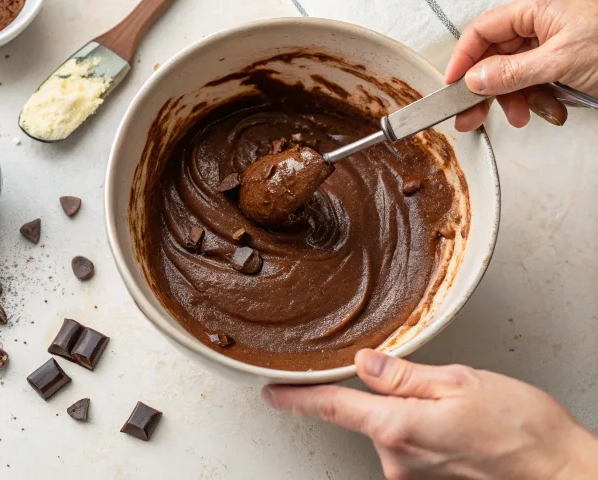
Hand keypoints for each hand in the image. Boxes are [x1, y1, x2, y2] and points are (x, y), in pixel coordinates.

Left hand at [262, 350, 597, 478]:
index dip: (297, 398)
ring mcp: (411, 473)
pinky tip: (456, 426)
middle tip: (435, 387)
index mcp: (398, 426)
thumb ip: (402, 375)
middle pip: (365, 412)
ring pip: (389, 426)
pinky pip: (407, 442)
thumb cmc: (520, 426)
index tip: (270, 393)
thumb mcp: (459, 382)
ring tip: (457, 410)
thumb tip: (363, 362)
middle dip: (385, 392)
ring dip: (409, 410)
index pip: (332, 407)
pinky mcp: (425, 479)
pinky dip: (421, 427)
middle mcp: (397, 456)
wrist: (560, 471)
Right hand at [445, 0, 597, 130]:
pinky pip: (536, 81)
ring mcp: (553, 39)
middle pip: (495, 57)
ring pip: (515, 73)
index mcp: (536, 6)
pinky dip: (539, 100)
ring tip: (530, 117)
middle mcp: (541, 19)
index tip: (452, 88)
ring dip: (519, 99)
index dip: (463, 60)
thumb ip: (512, 73)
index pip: (482, 31)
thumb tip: (474, 79)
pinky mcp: (564, 58)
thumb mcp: (561, 63)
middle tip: (474, 118)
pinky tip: (552, 111)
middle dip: (490, 90)